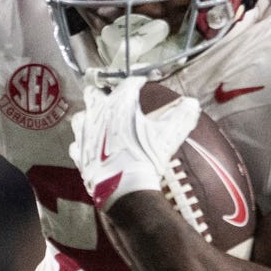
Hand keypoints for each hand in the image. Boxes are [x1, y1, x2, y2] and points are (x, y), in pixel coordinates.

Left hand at [69, 76, 199, 207]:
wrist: (125, 189)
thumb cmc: (146, 157)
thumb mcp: (170, 134)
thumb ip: (182, 115)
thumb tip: (192, 103)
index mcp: (119, 104)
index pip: (128, 83)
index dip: (137, 81)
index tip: (143, 82)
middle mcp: (98, 114)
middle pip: (94, 93)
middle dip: (103, 93)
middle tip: (114, 99)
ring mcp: (85, 134)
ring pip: (81, 117)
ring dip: (89, 116)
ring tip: (99, 122)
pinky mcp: (79, 154)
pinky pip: (77, 143)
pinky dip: (84, 143)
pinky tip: (92, 146)